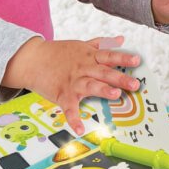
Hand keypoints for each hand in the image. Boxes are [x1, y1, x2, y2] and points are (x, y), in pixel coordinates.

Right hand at [3, 35, 140, 134]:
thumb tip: (121, 39)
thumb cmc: (58, 53)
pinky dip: (74, 119)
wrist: (32, 60)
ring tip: (115, 95)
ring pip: (89, 86)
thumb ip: (102, 43)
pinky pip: (69, 108)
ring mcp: (72, 81)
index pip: (109, 56)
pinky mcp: (62, 94)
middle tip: (134, 83)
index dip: (123, 58)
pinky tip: (80, 129)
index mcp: (88, 56)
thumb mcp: (80, 45)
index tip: (137, 60)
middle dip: (119, 78)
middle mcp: (82, 68)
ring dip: (102, 90)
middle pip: (103, 72)